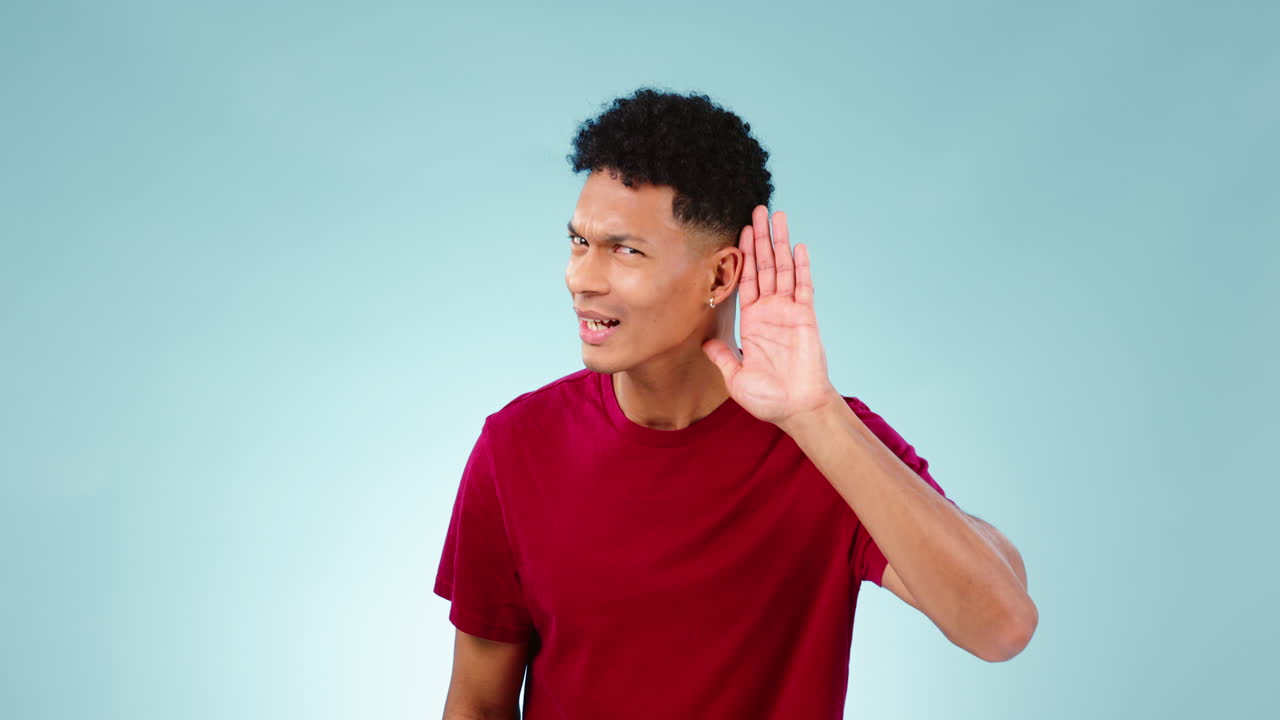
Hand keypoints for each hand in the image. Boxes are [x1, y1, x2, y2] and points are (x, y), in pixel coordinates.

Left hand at [702, 205, 840, 429]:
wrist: (795, 409)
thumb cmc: (768, 399)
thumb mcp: (735, 377)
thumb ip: (722, 356)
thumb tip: (706, 341)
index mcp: (752, 322)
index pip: (746, 281)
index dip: (743, 257)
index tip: (740, 232)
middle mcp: (771, 312)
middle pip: (765, 267)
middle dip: (761, 239)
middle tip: (757, 210)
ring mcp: (789, 312)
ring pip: (783, 269)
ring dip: (780, 243)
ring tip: (777, 216)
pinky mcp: (806, 318)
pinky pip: (804, 287)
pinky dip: (800, 267)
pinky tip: (797, 247)